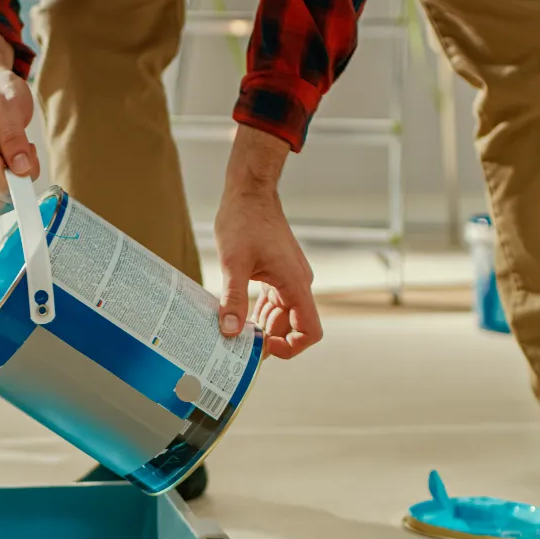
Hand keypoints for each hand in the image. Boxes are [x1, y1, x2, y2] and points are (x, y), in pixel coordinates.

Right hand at [0, 28, 39, 212]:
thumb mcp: (14, 105)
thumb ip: (16, 139)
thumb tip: (21, 169)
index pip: (2, 185)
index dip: (23, 177)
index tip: (29, 152)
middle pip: (1, 192)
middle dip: (20, 175)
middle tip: (24, 146)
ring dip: (13, 177)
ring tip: (14, 147)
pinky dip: (5, 181)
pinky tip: (8, 159)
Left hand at [215, 127, 322, 359]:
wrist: (249, 191)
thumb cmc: (244, 220)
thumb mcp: (233, 263)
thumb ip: (233, 299)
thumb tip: (230, 331)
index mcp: (295, 283)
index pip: (309, 331)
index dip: (290, 347)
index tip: (262, 348)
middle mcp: (297, 283)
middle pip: (293, 327)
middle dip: (269, 339)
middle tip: (239, 346)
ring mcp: (289, 278)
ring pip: (282, 315)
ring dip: (262, 326)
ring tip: (234, 332)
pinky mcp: (278, 272)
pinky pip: (274, 301)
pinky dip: (259, 312)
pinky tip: (237, 315)